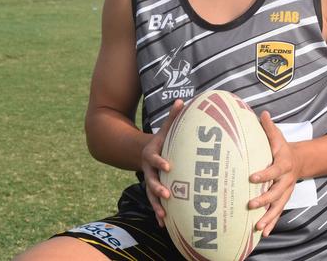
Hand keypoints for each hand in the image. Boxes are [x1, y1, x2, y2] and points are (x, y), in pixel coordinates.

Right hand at [141, 99, 183, 227]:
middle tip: (167, 195)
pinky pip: (154, 203)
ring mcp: (149, 181)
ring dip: (156, 205)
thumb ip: (173, 117)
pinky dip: (158, 213)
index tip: (169, 166)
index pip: (155, 159)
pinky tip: (164, 225)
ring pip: (151, 195)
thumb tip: (183, 100)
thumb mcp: (165, 128)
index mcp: (151, 154)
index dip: (160, 162)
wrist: (143, 151)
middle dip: (158, 188)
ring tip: (163, 215)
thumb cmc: (161, 140)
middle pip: (150, 180)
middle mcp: (148, 170)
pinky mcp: (152, 191)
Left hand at [248, 111, 300, 236]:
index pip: (273, 170)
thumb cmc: (283, 147)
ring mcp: (285, 192)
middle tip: (250, 204)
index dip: (264, 174)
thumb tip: (262, 113)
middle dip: (264, 200)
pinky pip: (278, 213)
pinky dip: (272, 223)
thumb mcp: (278, 136)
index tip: (251, 178)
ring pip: (278, 207)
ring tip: (258, 227)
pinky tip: (263, 234)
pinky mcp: (284, 199)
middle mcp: (285, 180)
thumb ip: (268, 127)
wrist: (300, 160)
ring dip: (268, 217)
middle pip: (276, 192)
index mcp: (283, 164)